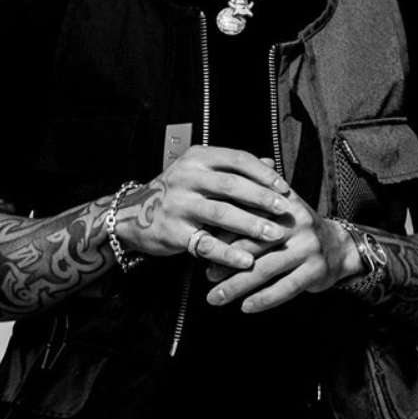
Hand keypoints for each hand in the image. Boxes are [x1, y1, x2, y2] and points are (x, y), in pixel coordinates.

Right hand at [116, 147, 290, 269]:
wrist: (132, 215)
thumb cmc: (178, 192)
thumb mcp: (201, 171)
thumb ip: (235, 168)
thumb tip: (271, 164)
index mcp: (197, 158)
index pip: (237, 160)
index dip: (264, 174)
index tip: (285, 188)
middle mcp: (186, 177)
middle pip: (232, 186)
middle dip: (262, 198)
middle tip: (286, 210)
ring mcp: (178, 204)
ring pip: (221, 213)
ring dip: (251, 225)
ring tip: (275, 234)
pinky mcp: (173, 232)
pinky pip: (205, 243)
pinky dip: (228, 253)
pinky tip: (247, 260)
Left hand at [204, 190, 358, 312]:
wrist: (340, 246)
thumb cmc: (297, 231)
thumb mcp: (280, 211)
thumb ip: (252, 208)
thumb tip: (208, 219)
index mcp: (284, 204)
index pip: (248, 217)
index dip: (224, 233)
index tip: (203, 247)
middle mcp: (297, 223)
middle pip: (254, 244)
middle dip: (226, 262)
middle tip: (207, 275)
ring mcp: (309, 247)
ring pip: (266, 269)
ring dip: (237, 286)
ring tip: (215, 297)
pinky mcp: (316, 270)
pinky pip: (285, 288)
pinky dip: (264, 299)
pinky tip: (245, 307)